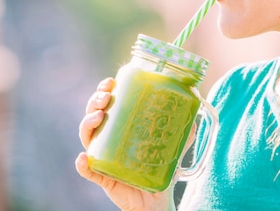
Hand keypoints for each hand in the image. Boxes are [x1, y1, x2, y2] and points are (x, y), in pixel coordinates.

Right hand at [75, 78, 175, 210]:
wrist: (156, 198)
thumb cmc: (159, 167)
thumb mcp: (173, 145)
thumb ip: (183, 128)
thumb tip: (197, 106)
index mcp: (120, 125)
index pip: (107, 103)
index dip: (104, 90)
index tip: (111, 82)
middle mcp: (107, 138)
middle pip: (93, 115)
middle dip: (94, 102)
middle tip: (106, 98)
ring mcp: (102, 156)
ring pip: (87, 136)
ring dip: (87, 124)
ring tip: (98, 117)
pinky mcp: (102, 177)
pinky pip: (87, 170)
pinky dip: (82, 164)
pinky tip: (84, 158)